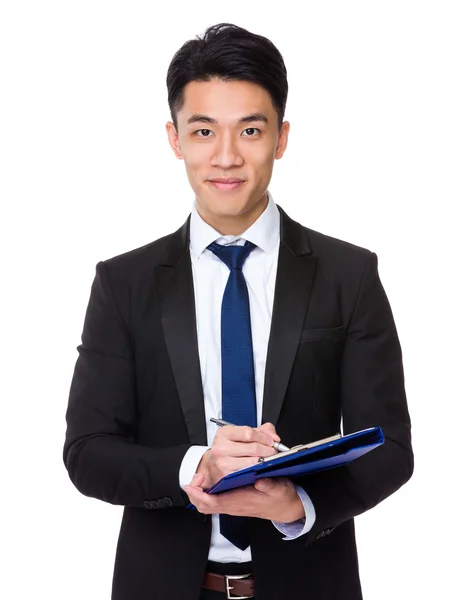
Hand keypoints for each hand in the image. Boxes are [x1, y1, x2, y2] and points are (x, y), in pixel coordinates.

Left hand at [184, 473, 304, 522]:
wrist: (287, 507)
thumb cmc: (282, 498)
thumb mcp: (280, 489)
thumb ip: (270, 485)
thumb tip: (260, 481)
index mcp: (242, 502)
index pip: (215, 503)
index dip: (200, 495)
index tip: (193, 485)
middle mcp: (235, 505)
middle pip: (206, 505)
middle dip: (195, 494)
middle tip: (192, 480)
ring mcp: (233, 504)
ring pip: (209, 504)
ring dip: (199, 493)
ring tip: (197, 479)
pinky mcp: (235, 501)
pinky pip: (215, 501)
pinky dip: (207, 493)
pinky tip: (208, 482)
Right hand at [197, 422, 280, 488]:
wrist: (213, 465)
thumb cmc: (230, 449)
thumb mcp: (241, 434)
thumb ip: (261, 431)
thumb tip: (274, 438)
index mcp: (223, 433)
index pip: (249, 433)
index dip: (263, 437)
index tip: (271, 441)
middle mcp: (220, 448)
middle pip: (253, 448)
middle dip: (268, 450)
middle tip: (273, 452)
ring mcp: (222, 463)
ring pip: (253, 462)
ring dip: (265, 461)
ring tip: (269, 460)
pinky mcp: (226, 476)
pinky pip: (248, 473)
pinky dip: (257, 471)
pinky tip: (260, 468)